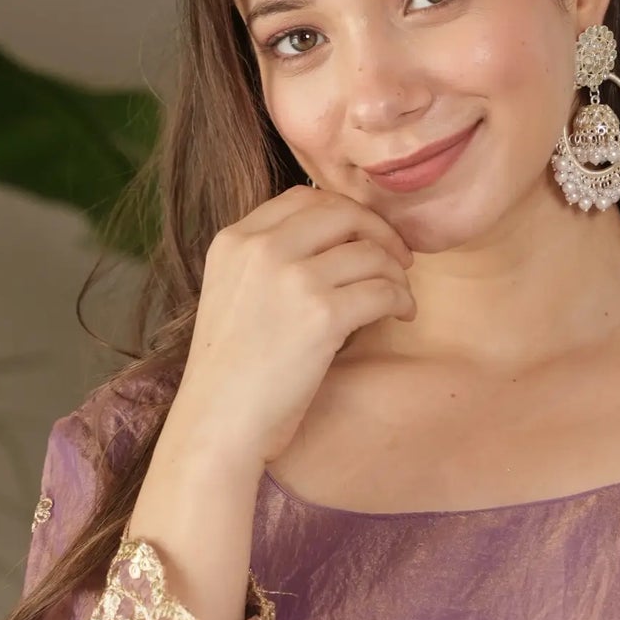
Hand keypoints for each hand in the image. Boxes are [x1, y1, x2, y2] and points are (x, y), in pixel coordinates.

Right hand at [172, 182, 416, 469]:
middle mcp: (262, 248)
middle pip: (342, 213)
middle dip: (379, 231)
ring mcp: (293, 279)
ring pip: (370, 252)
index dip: (345, 211)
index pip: (303, 197)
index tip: (363, 235)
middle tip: (398, 258)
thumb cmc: (229, 374)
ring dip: (396, 272)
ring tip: (400, 297)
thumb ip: (267, 263)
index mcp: (234, 240)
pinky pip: (383, 290)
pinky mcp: (322, 315)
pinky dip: (401, 300)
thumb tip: (333, 245)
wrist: (218, 423)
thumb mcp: (232, 295)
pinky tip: (401, 315)